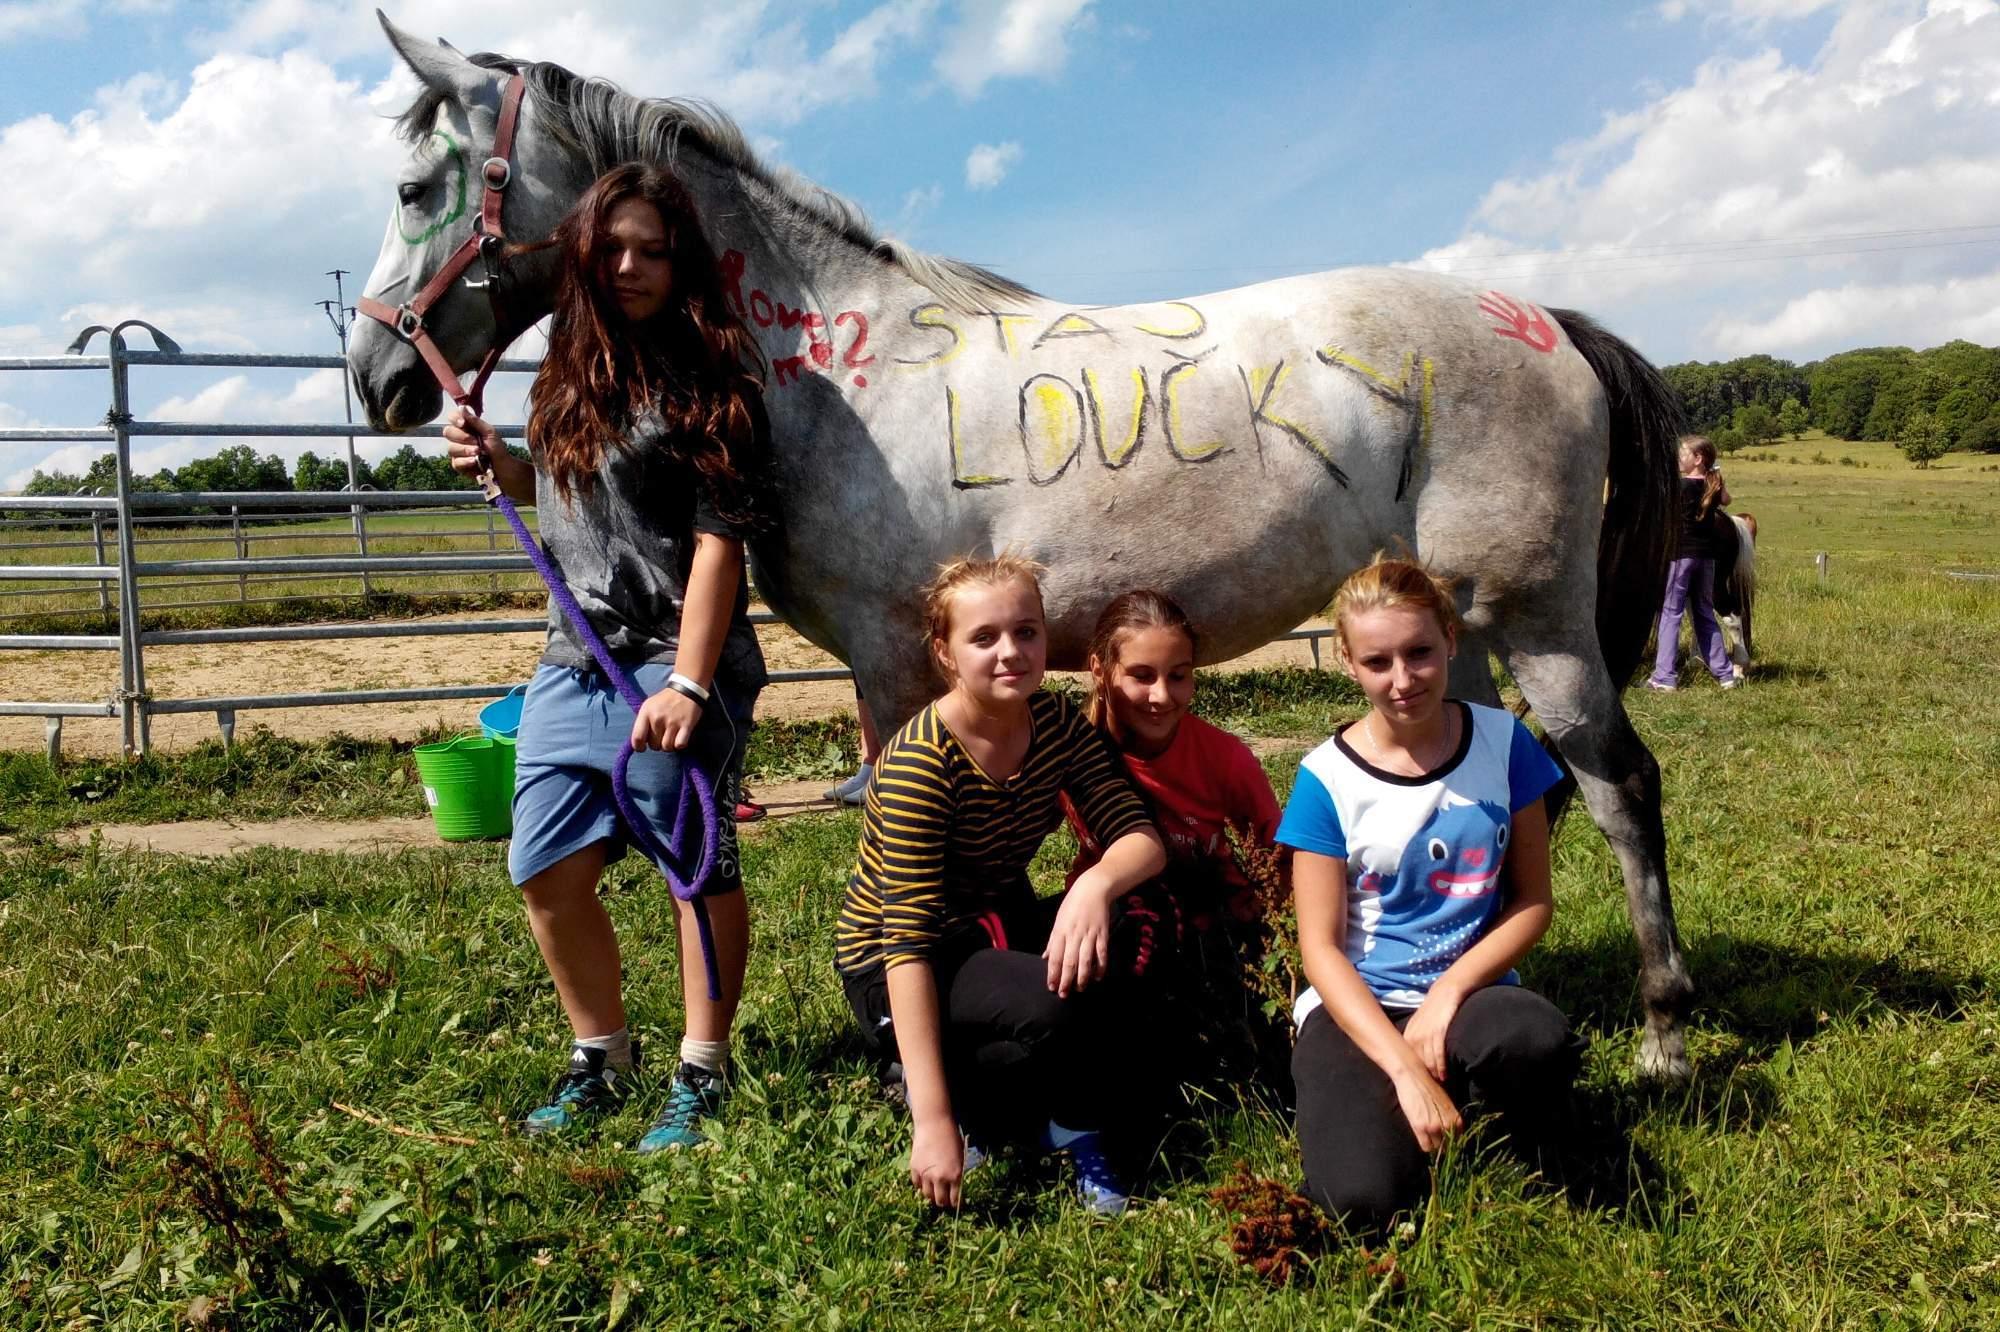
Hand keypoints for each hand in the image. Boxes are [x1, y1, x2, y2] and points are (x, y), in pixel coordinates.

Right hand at [441, 408, 528, 488]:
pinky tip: (475, 462)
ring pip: (451, 448)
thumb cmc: (498, 448)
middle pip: (448, 432)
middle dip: (462, 437)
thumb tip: (462, 407)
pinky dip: (466, 461)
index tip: (463, 423)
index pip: (452, 417)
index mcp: (466, 427)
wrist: (503, 468)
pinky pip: (456, 462)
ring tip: (479, 453)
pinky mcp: (458, 465)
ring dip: (466, 450)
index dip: (455, 419)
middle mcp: (459, 438)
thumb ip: (475, 421)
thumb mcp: (489, 432)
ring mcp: (457, 452)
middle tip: (476, 442)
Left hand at [630, 687, 702, 751]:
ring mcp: (672, 722)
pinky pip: (679, 745)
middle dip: (657, 744)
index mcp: (646, 713)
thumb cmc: (665, 700)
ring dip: (669, 745)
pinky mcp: (686, 725)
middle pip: (654, 745)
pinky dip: (679, 744)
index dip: (639, 747)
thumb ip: (642, 723)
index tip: (643, 748)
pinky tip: (680, 738)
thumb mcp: (648, 706)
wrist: (686, 689)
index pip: (637, 738)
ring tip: (671, 737)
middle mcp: (657, 718)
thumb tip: (640, 742)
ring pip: (667, 747)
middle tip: (661, 736)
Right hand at [910, 1116, 963, 1208]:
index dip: (955, 1203)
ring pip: (927, 1195)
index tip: (954, 1204)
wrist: (934, 1123)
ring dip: (931, 1194)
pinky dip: (921, 1185)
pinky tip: (925, 1180)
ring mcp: (926, 1174)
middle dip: (943, 1202)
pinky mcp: (915, 1168)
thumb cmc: (951, 1138)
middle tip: (944, 1199)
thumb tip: (954, 1190)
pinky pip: (917, 1184)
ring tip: (934, 1190)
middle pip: (940, 1201)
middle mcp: (940, 1177)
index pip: (955, 1200)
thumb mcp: (960, 1157)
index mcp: (955, 1175)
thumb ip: (957, 1175)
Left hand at [1043, 876, 1112, 996]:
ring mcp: (1089, 935)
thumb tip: (1046, 958)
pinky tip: (1098, 977)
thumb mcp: (1058, 920)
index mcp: (1060, 932)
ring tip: (1080, 989)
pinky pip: (1101, 954)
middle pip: (1069, 962)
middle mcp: (1074, 935)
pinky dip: (1100, 967)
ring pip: (1085, 961)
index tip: (1051, 987)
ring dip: (1082, 977)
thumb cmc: (1072, 905)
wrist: (1093, 889)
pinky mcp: (1102, 934)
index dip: (1053, 974)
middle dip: (1066, 980)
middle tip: (1064, 995)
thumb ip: (1053, 941)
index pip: (1055, 957)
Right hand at [1390, 1063, 1461, 1152]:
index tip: (1444, 1140)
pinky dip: (1424, 1144)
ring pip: (1436, 1148)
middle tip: (1434, 1138)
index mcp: (1456, 1120)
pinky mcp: (1420, 1127)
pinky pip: (1426, 1147)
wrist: (1414, 1077)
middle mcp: (1448, 1125)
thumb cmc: (1429, 1088)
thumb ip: (1450, 1119)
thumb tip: (1451, 1134)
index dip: (1450, 1141)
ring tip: (1427, 1135)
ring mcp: (1434, 1127)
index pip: (1457, 1141)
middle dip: (1441, 1144)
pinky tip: (1422, 1136)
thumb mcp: (1446, 1104)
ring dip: (1432, 1144)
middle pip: (1447, 1147)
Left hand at [1402, 986, 1462, 1082]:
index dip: (1412, 1075)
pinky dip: (1441, 1066)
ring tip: (1438, 1086)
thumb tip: (1415, 1062)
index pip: (1406, 1061)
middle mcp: (1413, 1036)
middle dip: (1422, 1078)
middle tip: (1429, 1092)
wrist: (1445, 992)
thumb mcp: (1419, 1026)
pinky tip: (1444, 1075)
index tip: (1417, 1087)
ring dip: (1433, 1075)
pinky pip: (1438, 1054)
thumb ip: (1416, 1042)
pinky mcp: (1438, 1032)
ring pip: (1427, 1061)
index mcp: (1407, 1036)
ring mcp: (1425, 1034)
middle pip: (1416, 1064)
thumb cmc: (1433, 1012)